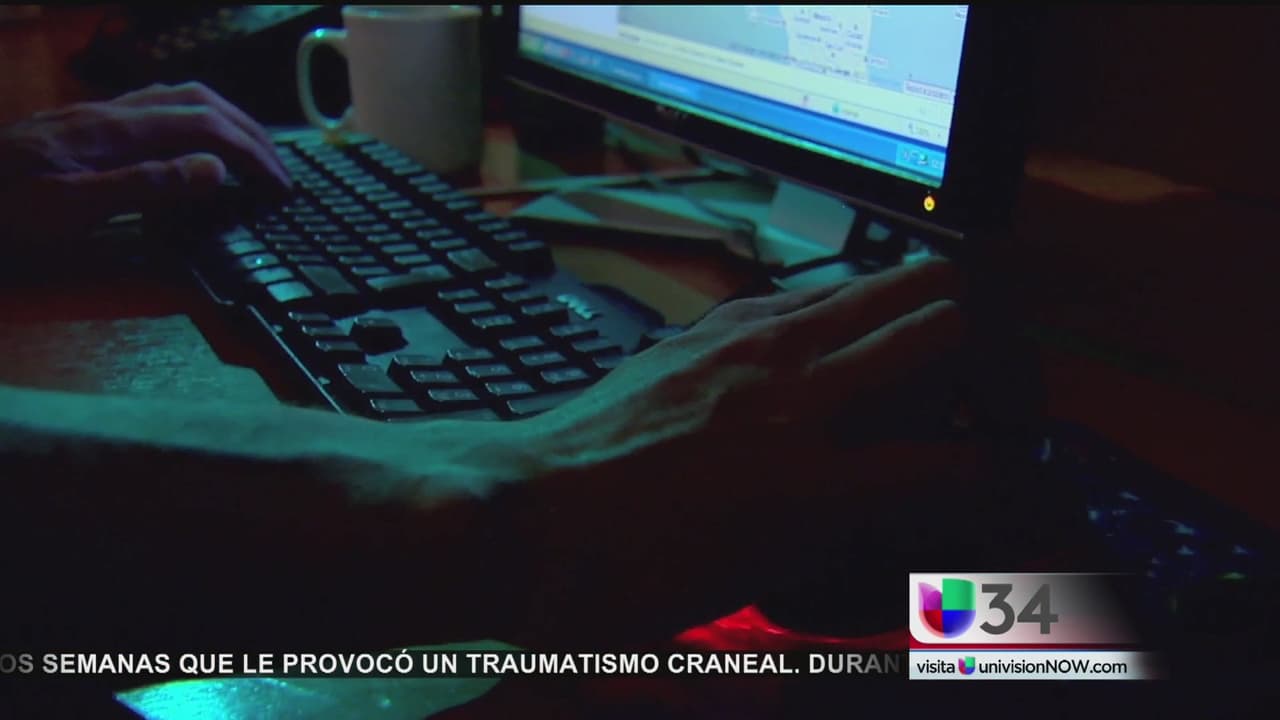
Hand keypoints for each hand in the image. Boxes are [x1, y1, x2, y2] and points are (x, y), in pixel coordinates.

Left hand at [0, 82, 290, 248]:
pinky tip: (195, 146)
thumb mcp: (73, 208)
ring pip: (180, 97)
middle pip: (200, 102)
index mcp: (116, 131)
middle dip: (249, 133)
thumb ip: (147, 185)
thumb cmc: (5, 209)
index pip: (205, 127)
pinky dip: (196, 121)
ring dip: (227, 120)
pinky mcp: (87, 124)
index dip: (251, 154)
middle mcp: (112, 112)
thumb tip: (216, 170)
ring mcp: (99, 114)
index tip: (279, 187)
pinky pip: (158, 106)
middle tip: (278, 173)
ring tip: (251, 154)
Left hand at [497, 259, 992, 644]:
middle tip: (984, 387)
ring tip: (926, 346)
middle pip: (939, 314)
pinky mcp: (711, 327)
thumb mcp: (749, 583)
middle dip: (987, 350)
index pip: (956, 460)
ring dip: (922, 307)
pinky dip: (842, 309)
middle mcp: (791, 393)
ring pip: (877, 280)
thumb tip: (897, 500)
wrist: (531, 511)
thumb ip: (841, 533)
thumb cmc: (626, 571)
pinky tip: (832, 345)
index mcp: (808, 478)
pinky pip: (805, 292)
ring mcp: (749, 345)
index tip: (1001, 478)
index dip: (999, 473)